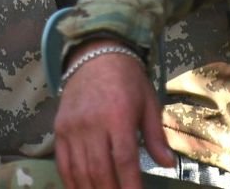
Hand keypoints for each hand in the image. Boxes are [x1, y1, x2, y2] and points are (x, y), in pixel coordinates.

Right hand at [53, 43, 171, 188]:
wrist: (96, 54)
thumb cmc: (128, 80)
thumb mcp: (148, 103)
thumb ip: (156, 136)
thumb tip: (169, 164)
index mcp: (118, 116)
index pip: (124, 159)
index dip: (130, 185)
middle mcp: (92, 123)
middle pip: (100, 169)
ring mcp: (72, 127)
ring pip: (80, 170)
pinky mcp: (59, 128)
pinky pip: (62, 162)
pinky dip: (71, 181)